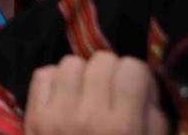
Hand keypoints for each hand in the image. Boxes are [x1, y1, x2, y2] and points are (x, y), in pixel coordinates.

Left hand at [25, 53, 170, 134]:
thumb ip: (154, 115)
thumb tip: (145, 81)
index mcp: (123, 127)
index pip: (132, 68)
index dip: (137, 76)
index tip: (135, 88)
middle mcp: (88, 116)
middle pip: (101, 59)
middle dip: (110, 71)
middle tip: (110, 91)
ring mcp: (56, 114)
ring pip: (71, 62)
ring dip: (82, 75)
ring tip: (86, 94)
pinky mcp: (33, 116)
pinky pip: (43, 74)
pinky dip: (55, 81)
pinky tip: (64, 99)